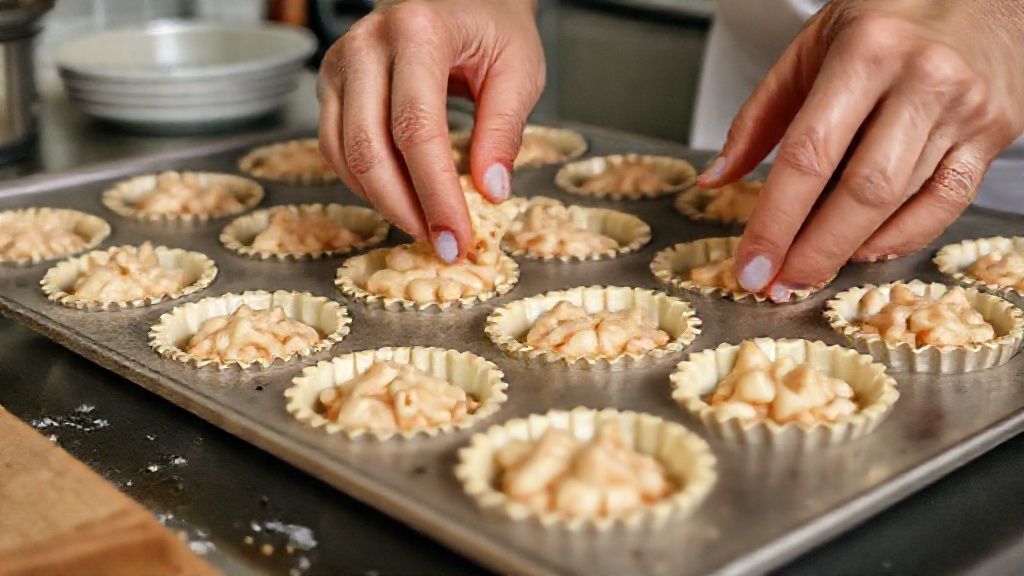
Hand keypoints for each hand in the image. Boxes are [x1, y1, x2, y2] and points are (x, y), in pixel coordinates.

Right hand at [318, 0, 544, 261]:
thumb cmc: (493, 30)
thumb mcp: (520, 72)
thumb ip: (503, 130)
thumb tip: (489, 192)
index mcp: (419, 31)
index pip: (417, 128)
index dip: (436, 194)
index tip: (458, 238)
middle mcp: (368, 43)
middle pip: (370, 147)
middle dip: (405, 209)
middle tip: (442, 244)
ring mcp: (341, 62)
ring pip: (344, 153)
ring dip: (383, 202)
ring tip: (425, 226)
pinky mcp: (331, 83)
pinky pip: (334, 147)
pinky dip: (364, 184)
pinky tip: (399, 200)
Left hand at [698, 0, 1023, 301]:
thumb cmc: (888, 19)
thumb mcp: (812, 47)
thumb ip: (760, 116)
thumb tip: (715, 181)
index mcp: (866, 51)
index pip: (809, 153)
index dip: (776, 219)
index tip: (750, 263)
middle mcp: (922, 79)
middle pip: (860, 190)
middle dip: (812, 249)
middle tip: (778, 285)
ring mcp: (965, 109)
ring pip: (901, 202)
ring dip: (848, 250)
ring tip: (808, 272)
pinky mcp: (995, 132)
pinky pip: (946, 204)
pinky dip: (900, 237)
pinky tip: (864, 251)